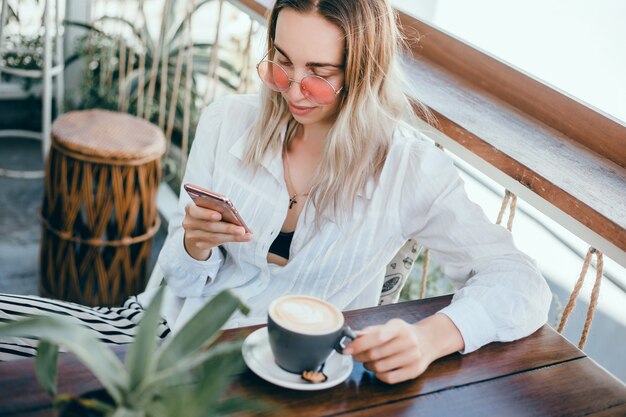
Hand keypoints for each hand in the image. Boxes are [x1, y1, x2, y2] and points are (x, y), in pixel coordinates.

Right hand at [182, 202, 252, 260]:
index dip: (207, 213)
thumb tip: (234, 212)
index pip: (196, 210)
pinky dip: (232, 239)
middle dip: (227, 228)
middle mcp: (189, 222)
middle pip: (209, 226)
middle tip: (241, 229)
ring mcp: (193, 235)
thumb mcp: (209, 207)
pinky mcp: (200, 244)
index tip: (219, 215)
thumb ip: (218, 207)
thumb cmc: (207, 213)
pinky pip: (217, 242)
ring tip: (247, 235)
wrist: (196, 229)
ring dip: (233, 236)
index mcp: (190, 208)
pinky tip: (244, 237)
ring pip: (215, 236)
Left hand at [343, 313, 463, 383]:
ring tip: (368, 361)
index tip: (346, 349)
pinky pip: (389, 378)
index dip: (359, 344)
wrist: (427, 341)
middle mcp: (409, 341)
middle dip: (360, 356)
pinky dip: (379, 376)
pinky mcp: (415, 371)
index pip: (377, 336)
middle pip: (376, 354)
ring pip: (380, 367)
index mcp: (400, 327)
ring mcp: (413, 357)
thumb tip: (352, 336)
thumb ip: (371, 331)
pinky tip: (378, 370)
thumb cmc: (403, 333)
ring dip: (368, 366)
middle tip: (355, 356)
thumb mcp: (389, 326)